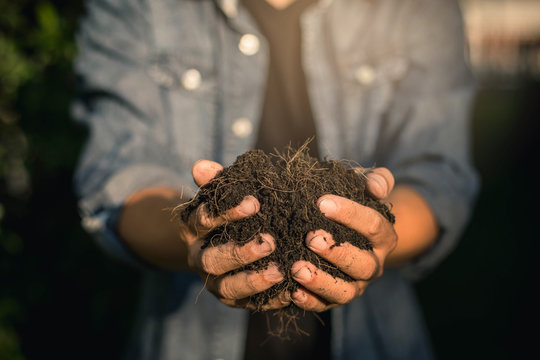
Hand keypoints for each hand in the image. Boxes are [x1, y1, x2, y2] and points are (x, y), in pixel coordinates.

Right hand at [180, 160, 289, 309]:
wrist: (218, 242)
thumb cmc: (226, 212)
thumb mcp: (220, 196)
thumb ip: (215, 182)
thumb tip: (200, 165)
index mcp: (193, 230)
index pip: (204, 221)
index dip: (227, 213)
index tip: (255, 203)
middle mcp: (199, 258)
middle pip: (212, 260)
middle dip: (240, 252)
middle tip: (269, 242)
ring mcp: (215, 282)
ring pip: (228, 288)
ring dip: (253, 281)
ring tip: (280, 271)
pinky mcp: (233, 300)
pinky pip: (249, 305)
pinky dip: (269, 300)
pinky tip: (290, 292)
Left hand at [289, 167, 396, 311]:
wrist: (352, 232)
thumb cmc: (356, 202)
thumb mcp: (367, 186)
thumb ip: (377, 180)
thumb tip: (376, 187)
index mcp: (384, 237)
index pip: (373, 226)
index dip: (350, 214)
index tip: (322, 202)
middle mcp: (373, 265)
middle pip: (361, 264)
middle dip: (335, 252)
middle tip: (310, 237)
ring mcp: (355, 285)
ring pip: (344, 291)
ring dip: (320, 281)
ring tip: (297, 268)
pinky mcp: (335, 299)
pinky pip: (324, 305)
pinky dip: (309, 301)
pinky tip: (291, 291)